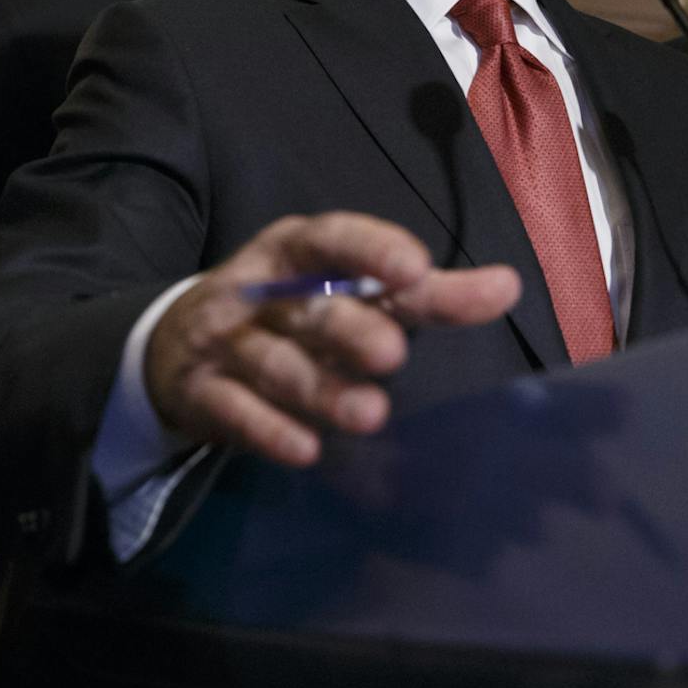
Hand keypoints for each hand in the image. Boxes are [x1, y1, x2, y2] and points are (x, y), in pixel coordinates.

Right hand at [145, 212, 519, 467]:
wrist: (179, 346)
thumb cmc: (293, 309)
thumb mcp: (350, 288)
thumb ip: (428, 293)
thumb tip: (509, 285)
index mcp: (296, 249)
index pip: (333, 238)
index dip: (372, 249)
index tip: (416, 268)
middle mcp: (258, 290)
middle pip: (306, 307)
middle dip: (348, 329)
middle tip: (394, 354)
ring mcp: (225, 342)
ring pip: (274, 364)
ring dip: (320, 389)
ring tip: (371, 415)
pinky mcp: (203, 394)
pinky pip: (235, 411)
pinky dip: (269, 431)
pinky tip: (307, 449)